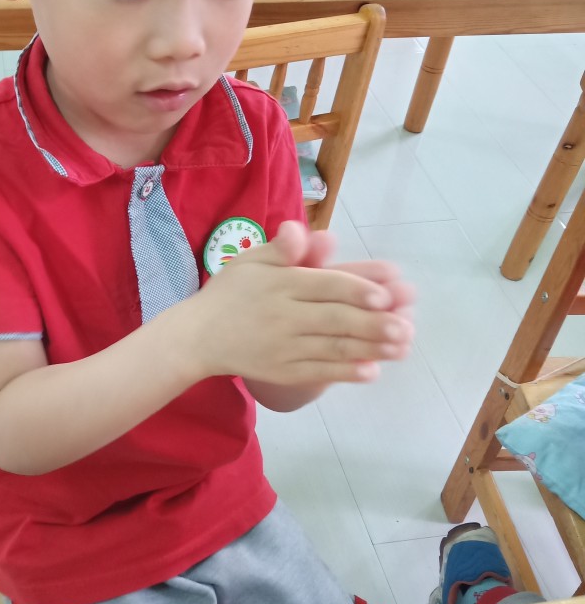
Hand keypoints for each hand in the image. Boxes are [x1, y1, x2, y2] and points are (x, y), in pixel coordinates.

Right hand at [189, 220, 412, 386]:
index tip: (386, 295)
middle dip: (373, 324)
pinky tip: (372, 371)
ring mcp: (283, 347)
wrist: (197, 337)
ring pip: (332, 348)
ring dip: (370, 348)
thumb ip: (280, 248)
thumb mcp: (250, 261)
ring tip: (401, 348)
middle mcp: (283, 316)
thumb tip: (299, 230)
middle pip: (334, 319)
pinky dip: (345, 374)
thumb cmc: (230, 293)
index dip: (356, 289)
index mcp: (280, 284)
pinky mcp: (282, 372)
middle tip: (406, 327)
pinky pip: (318, 373)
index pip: (324, 285)